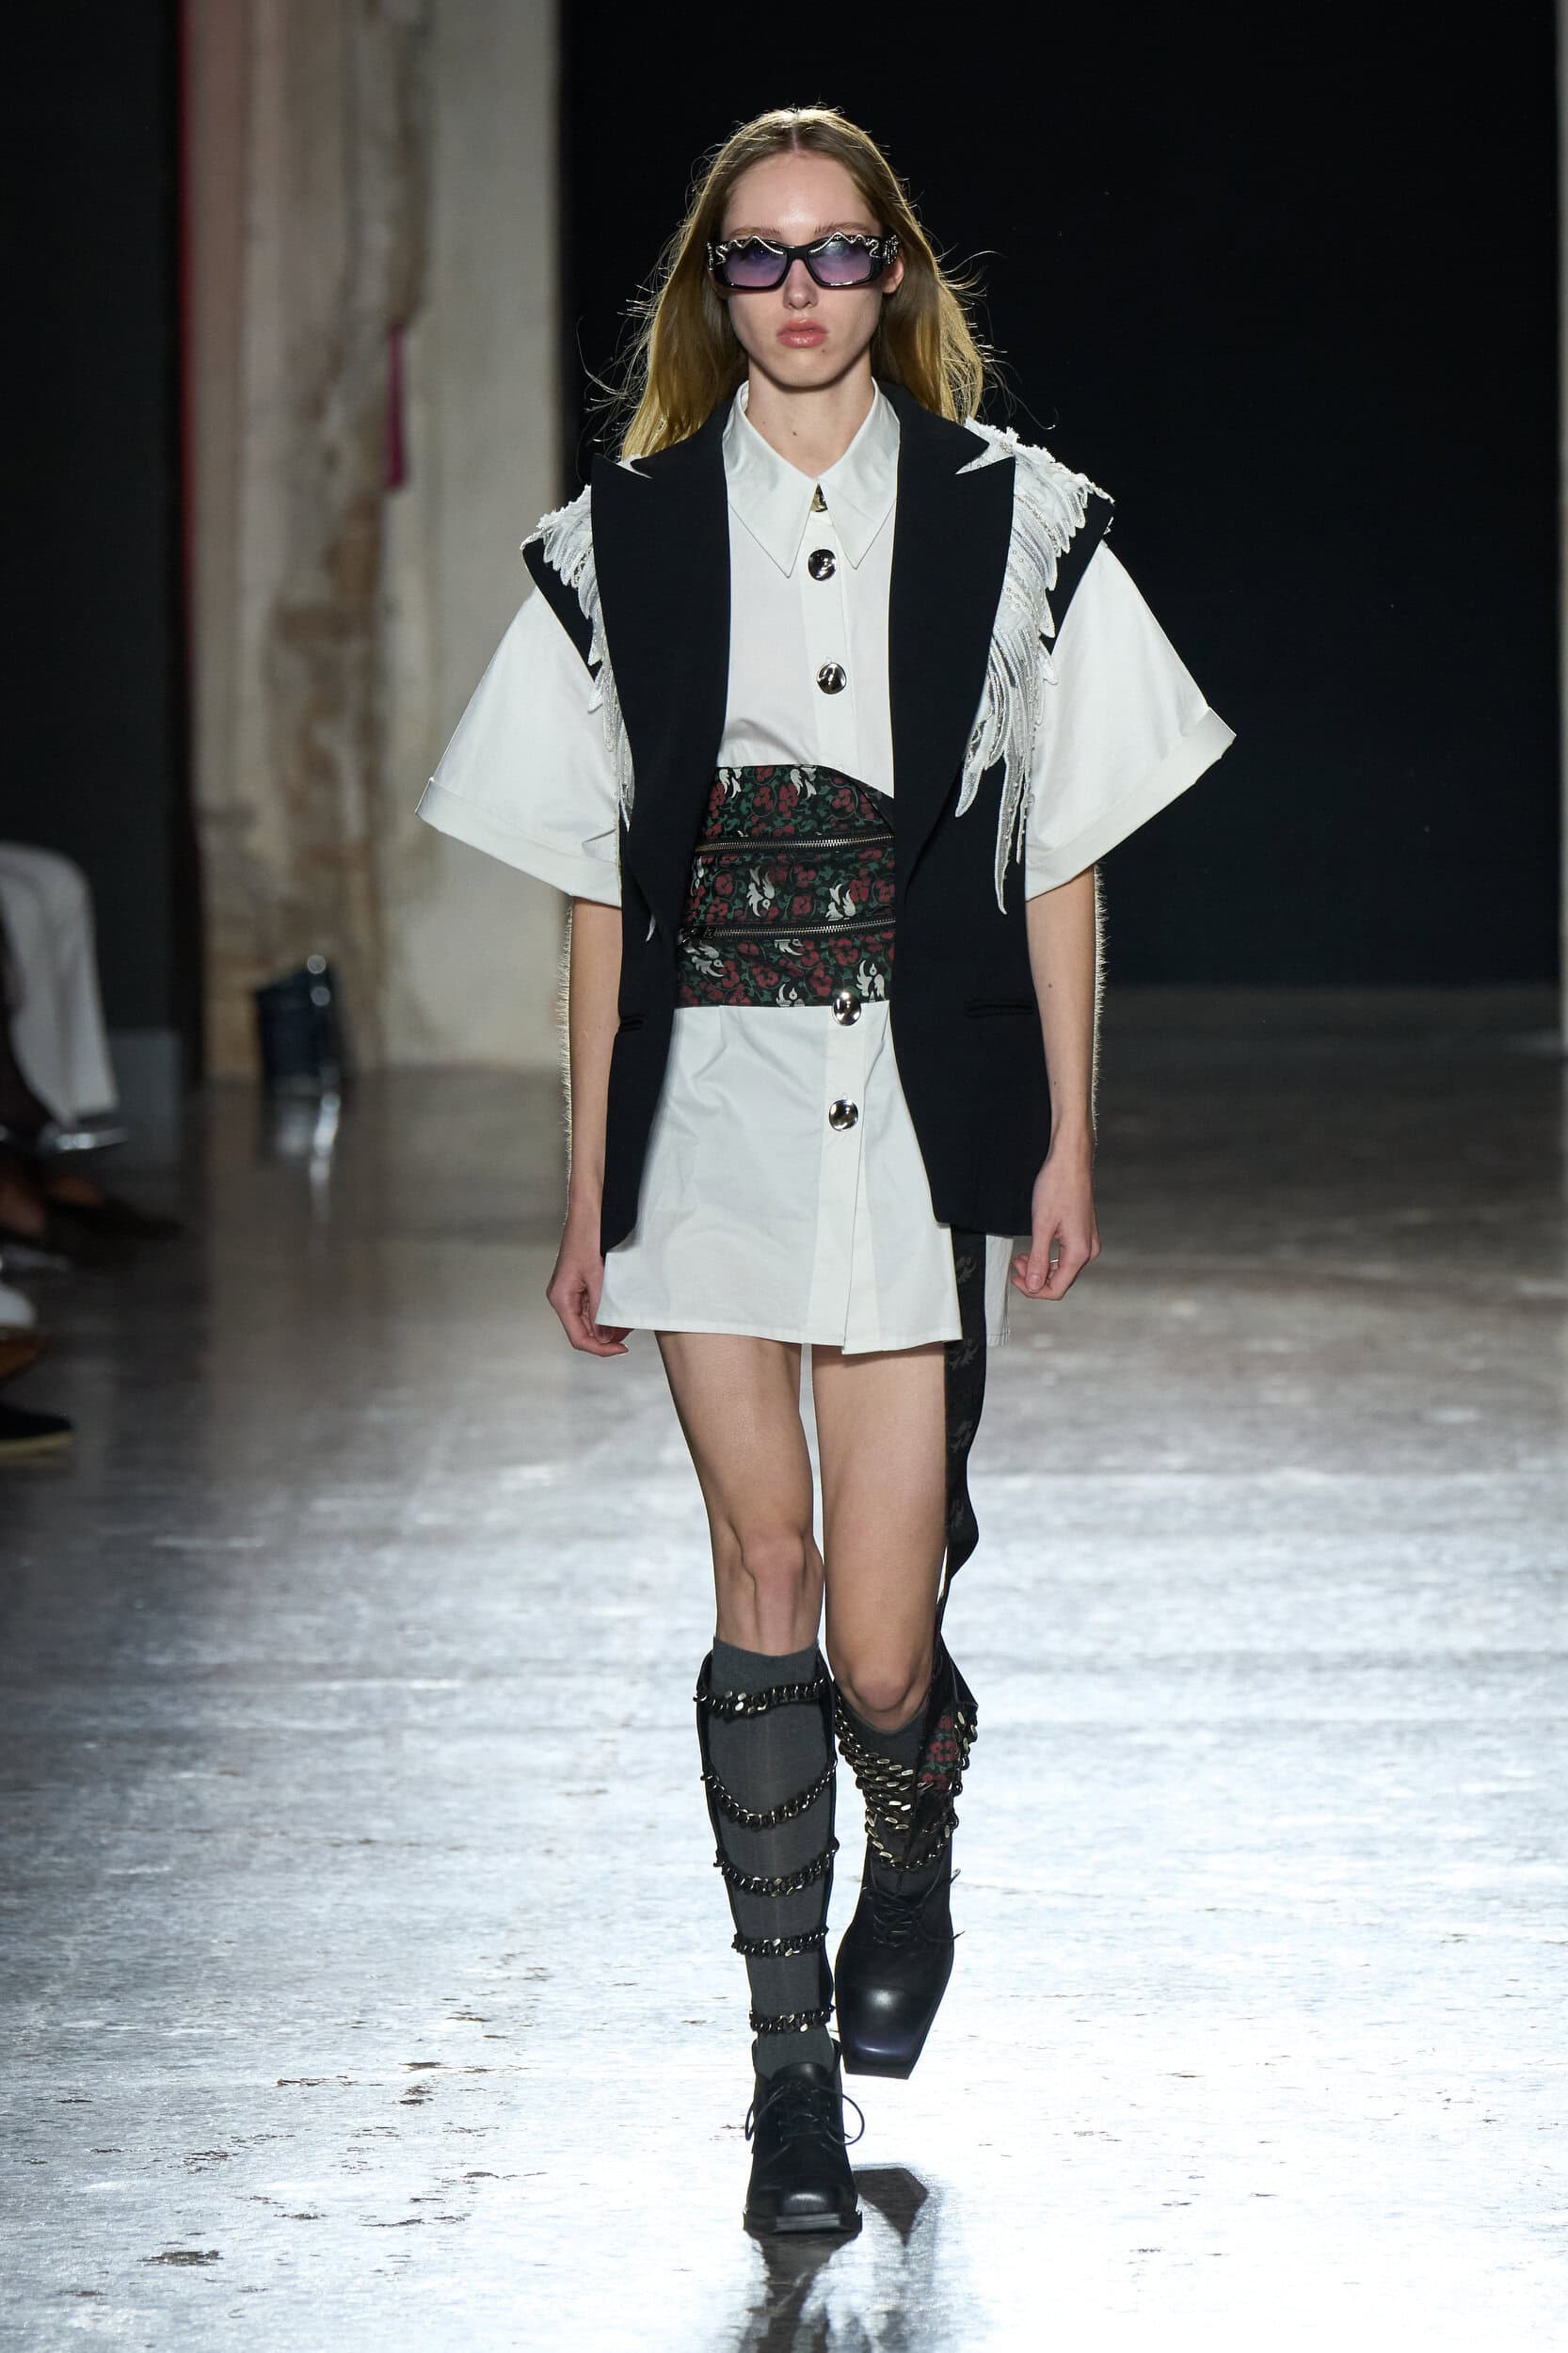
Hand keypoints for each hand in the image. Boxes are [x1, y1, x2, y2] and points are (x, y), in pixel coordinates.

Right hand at [546, 1208, 631, 1355]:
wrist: (589, 1211)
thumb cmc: (587, 1235)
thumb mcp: (597, 1275)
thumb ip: (600, 1307)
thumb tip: (605, 1334)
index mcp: (561, 1298)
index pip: (578, 1338)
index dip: (600, 1349)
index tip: (621, 1349)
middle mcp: (563, 1298)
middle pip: (583, 1332)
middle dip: (606, 1337)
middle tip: (628, 1335)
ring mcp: (571, 1292)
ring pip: (589, 1321)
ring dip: (607, 1325)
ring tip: (626, 1323)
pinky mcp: (580, 1284)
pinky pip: (592, 1306)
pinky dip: (606, 1312)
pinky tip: (620, 1310)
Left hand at [1011, 1142, 1099, 1301]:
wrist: (1070, 1160)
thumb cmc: (1057, 1186)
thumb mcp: (1041, 1226)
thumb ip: (1038, 1259)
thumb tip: (1034, 1286)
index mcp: (1079, 1252)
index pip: (1056, 1289)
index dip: (1033, 1289)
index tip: (1016, 1278)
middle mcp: (1088, 1250)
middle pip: (1061, 1280)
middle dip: (1036, 1277)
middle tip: (1015, 1264)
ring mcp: (1088, 1241)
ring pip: (1064, 1269)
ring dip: (1042, 1268)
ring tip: (1022, 1257)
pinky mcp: (1083, 1233)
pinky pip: (1067, 1255)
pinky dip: (1050, 1257)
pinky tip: (1036, 1250)